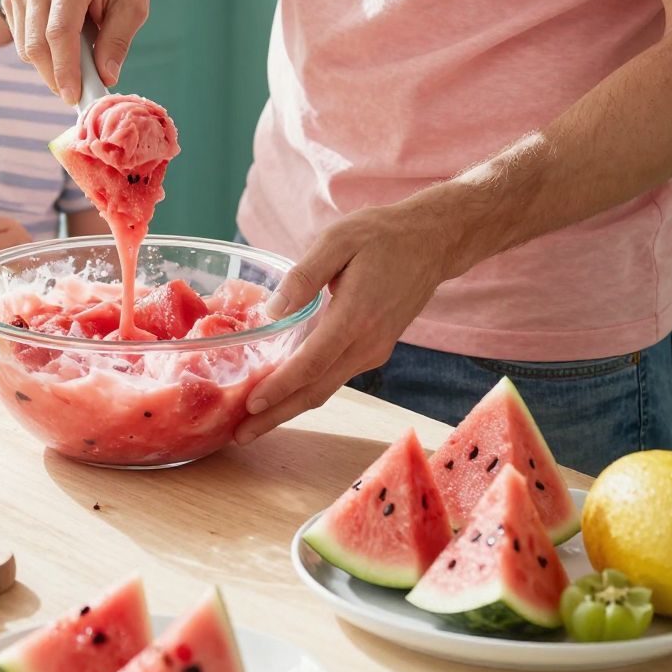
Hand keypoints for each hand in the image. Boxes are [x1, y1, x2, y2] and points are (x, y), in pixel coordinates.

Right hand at [2, 0, 150, 104]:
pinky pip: (21, 40)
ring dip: (50, 66)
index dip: (65, 69)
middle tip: (76, 94)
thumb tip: (105, 77)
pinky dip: (41, 52)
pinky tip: (61, 42)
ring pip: (26, 46)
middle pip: (37, 44)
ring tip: (77, 61)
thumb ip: (118, 41)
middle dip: (56, 76)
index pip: (59, 33)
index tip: (73, 97)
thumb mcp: (133, 6)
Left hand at [233, 199, 456, 443]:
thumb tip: (272, 311)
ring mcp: (374, 351)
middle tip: (239, 435)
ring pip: (326, 388)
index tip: (249, 406)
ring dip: (290, 407)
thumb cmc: (381, 235)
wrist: (432, 243)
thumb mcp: (337, 240)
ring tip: (254, 421)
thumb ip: (303, 275)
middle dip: (276, 416)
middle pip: (316, 391)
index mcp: (355, 317)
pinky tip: (284, 392)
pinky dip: (308, 390)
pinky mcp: (375, 349)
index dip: (279, 388)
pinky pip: (336, 376)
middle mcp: (367, 343)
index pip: (311, 364)